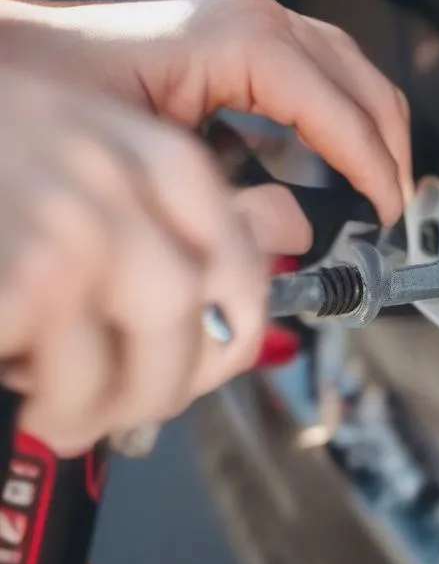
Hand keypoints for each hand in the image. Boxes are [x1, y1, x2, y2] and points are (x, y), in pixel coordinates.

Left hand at [0, 0, 413, 233]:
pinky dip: (346, 119)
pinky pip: (327, 76)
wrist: (28, 62)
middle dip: (389, 153)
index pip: (342, 109)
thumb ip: (237, 200)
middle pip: (364, 85)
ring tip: (379, 191)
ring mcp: (258, 22)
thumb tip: (301, 231)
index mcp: (242, 38)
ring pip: (355, 76)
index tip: (386, 214)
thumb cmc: (69, 97)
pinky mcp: (252, 39)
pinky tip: (341, 161)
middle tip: (393, 211)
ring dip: (375, 134)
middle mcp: (258, 18)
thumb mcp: (154, 161)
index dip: (374, 168)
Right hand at [0, 73, 271, 455]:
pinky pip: (76, 382)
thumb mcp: (97, 165)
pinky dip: (59, 408)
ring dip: (110, 406)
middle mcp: (125, 182)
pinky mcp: (28, 277)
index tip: (219, 360)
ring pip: (151, 362)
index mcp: (157, 155)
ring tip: (67, 408)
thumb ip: (190, 204)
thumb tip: (287, 228)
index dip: (240, 329)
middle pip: (203, 320)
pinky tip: (25, 385)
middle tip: (133, 404)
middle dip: (173, 382)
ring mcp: (75, 228)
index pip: (245, 263)